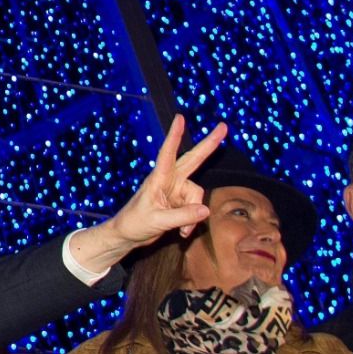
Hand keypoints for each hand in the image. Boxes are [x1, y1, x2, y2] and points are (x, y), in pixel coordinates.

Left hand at [69, 115, 224, 272]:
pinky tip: (181, 232)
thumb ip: (182, 216)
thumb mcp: (158, 221)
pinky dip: (191, 222)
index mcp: (158, 178)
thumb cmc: (135, 223)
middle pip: (193, 159)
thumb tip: (206, 210)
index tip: (180, 118)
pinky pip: (196, 210)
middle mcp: (170, 180)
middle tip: (224, 126)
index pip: (167, 153)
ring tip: (180, 229)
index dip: (175, 136)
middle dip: (209, 144)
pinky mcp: (181, 202)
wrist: (128, 235)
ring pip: (198, 196)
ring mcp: (176, 190)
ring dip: (193, 216)